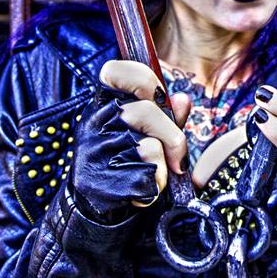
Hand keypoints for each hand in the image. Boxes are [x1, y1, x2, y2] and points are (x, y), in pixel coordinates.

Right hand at [68, 61, 190, 216]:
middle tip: (178, 156)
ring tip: (154, 175)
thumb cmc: (125, 162)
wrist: (95, 206)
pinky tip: (143, 191)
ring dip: (164, 167)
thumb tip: (183, 99)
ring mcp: (94, 153)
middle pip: (145, 112)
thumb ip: (165, 115)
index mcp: (102, 106)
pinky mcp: (101, 182)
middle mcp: (94, 124)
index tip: (158, 99)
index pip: (113, 71)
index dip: (142, 79)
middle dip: (173, 137)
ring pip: (150, 148)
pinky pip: (148, 177)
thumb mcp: (143, 133)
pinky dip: (155, 188)